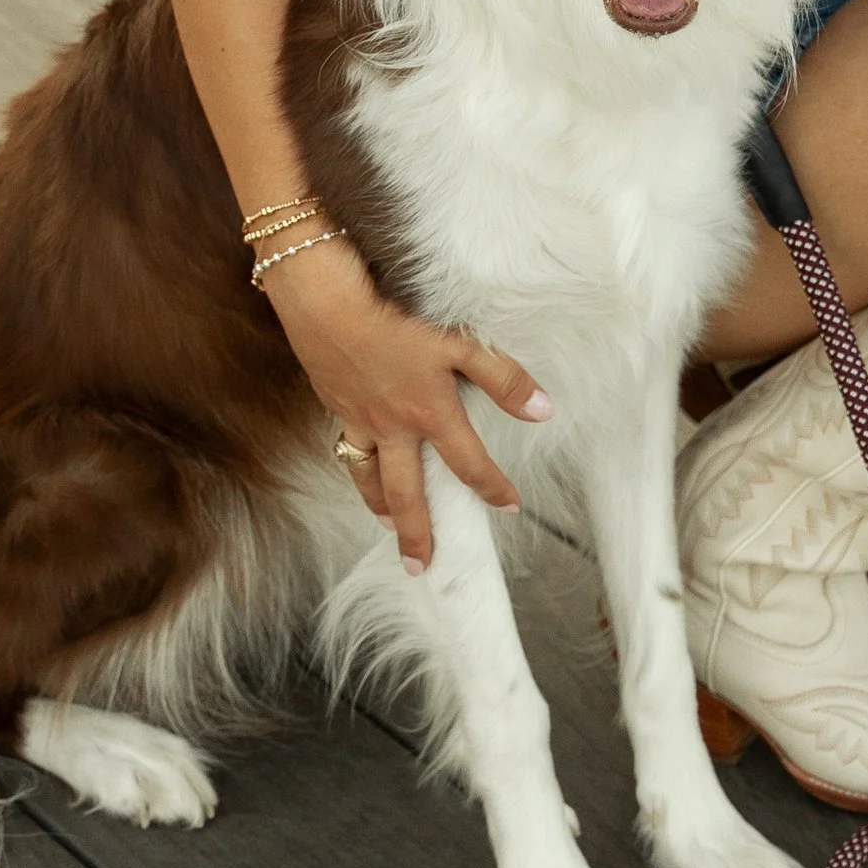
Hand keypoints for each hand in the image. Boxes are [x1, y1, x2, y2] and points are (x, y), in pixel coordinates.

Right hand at [262, 244, 551, 573]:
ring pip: (367, 477)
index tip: (508, 506)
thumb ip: (502, 378)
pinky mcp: (333, 403)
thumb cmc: (393, 315)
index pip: (468, 463)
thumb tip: (543, 410)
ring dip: (378, 506)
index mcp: (428, 413)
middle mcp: (392, 427)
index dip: (492, 487)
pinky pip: (345, 447)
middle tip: (420, 566)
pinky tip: (359, 461)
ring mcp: (358, 418)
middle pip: (405, 493)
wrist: (325, 301)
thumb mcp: (459, 341)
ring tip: (386, 524)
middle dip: (416, 533)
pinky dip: (354, 465)